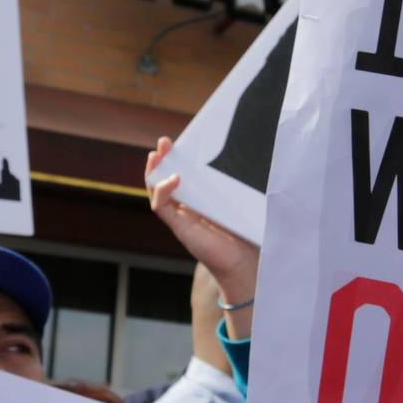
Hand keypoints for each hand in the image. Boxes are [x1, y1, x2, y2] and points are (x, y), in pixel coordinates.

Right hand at [147, 137, 259, 326]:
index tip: (181, 140)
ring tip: (157, 154)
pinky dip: (163, 191)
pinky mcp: (179, 227)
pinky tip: (173, 179)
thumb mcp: (239, 201)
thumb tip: (249, 157)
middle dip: (162, 158)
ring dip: (153, 171)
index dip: (178, 158)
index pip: (183, 173)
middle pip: (164, 177)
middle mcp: (186, 206)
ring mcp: (179, 216)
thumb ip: (236, 184)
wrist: (244, 261)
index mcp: (199, 198)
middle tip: (165, 142)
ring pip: (156, 190)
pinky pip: (161, 206)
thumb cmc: (244, 232)